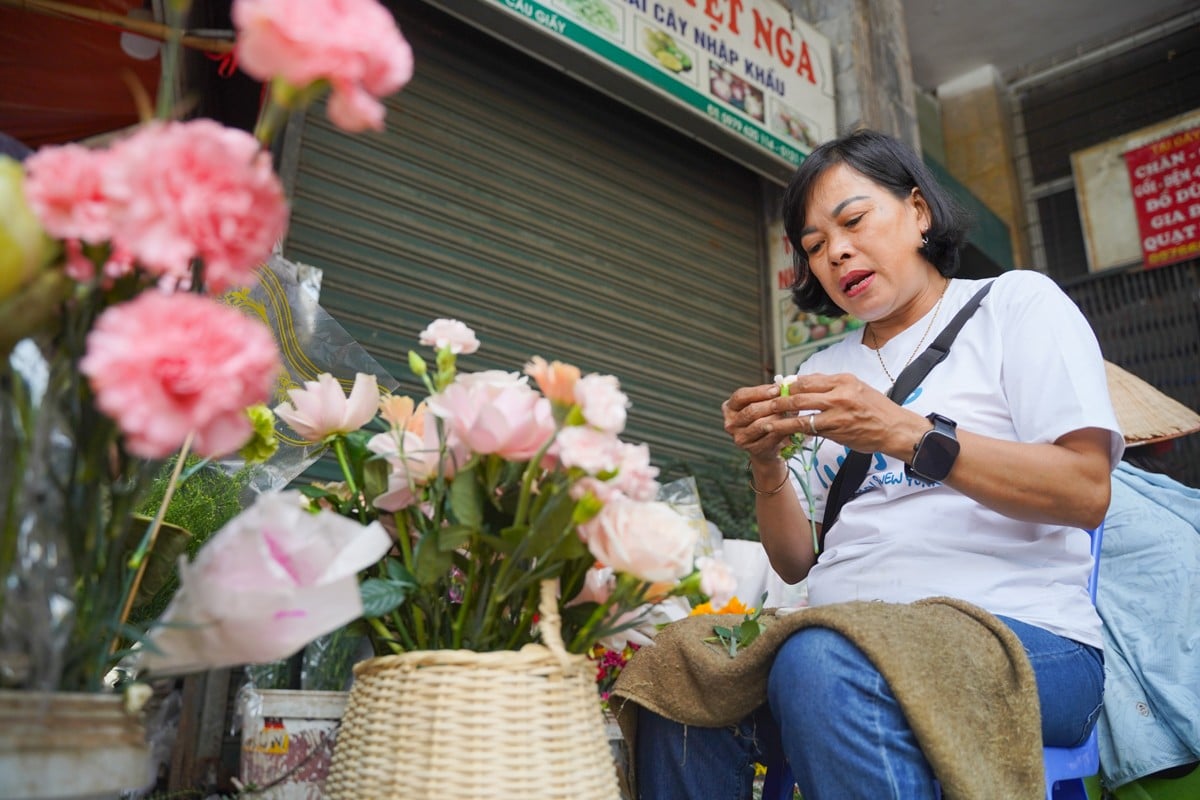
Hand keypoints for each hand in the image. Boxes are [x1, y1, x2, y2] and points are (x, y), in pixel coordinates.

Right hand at [722, 382, 812, 464]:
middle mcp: (731, 423)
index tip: (777, 388)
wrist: (767, 446)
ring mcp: (740, 438)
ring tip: (790, 412)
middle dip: (771, 404)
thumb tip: (785, 385)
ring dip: (777, 417)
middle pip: (750, 411)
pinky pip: (769, 438)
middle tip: (787, 400)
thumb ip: (769, 394)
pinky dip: (781, 430)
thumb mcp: (763, 404)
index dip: (759, 391)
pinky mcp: (752, 449)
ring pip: (760, 425)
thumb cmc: (764, 418)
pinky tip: (789, 425)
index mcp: (729, 407)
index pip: (741, 396)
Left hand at [728, 373, 927, 461]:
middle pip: (799, 393)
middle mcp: (839, 392)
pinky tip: (779, 434)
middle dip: (776, 399)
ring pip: (800, 411)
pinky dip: (792, 431)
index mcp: (843, 380)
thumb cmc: (876, 410)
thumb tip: (803, 384)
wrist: (896, 429)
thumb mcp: (856, 389)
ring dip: (778, 416)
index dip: (787, 386)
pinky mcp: (838, 430)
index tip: (773, 391)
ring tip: (761, 421)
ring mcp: (838, 411)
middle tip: (760, 405)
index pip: (807, 379)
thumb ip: (831, 387)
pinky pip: (809, 429)